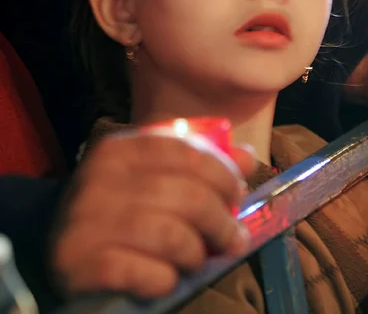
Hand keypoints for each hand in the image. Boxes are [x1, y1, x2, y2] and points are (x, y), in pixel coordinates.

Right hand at [51, 132, 256, 297]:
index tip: (237, 196)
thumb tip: (247, 157)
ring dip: (196, 253)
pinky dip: (167, 279)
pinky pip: (147, 273)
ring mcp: (87, 222)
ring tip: (197, 260)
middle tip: (233, 239)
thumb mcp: (153, 177)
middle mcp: (100, 179)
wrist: (58, 247)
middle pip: (189, 196)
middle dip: (221, 222)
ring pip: (172, 236)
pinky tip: (166, 278)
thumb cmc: (120, 208)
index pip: (190, 153)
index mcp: (121, 150)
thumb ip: (199, 164)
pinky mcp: (81, 263)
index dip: (224, 176)